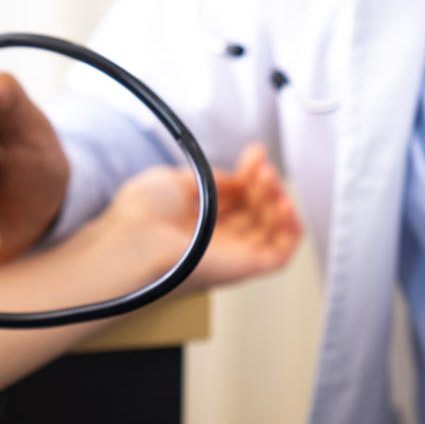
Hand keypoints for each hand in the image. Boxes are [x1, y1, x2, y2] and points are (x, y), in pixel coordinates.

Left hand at [103, 144, 302, 291]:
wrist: (134, 239)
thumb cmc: (141, 214)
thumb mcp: (174, 180)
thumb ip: (208, 179)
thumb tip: (234, 179)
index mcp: (196, 223)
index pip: (235, 199)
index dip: (249, 175)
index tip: (255, 154)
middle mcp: (214, 241)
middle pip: (254, 211)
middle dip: (263, 182)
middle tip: (261, 164)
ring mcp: (229, 255)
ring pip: (269, 229)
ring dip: (276, 199)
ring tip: (269, 178)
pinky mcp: (243, 269)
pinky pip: (280, 254)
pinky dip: (290, 230)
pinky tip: (285, 205)